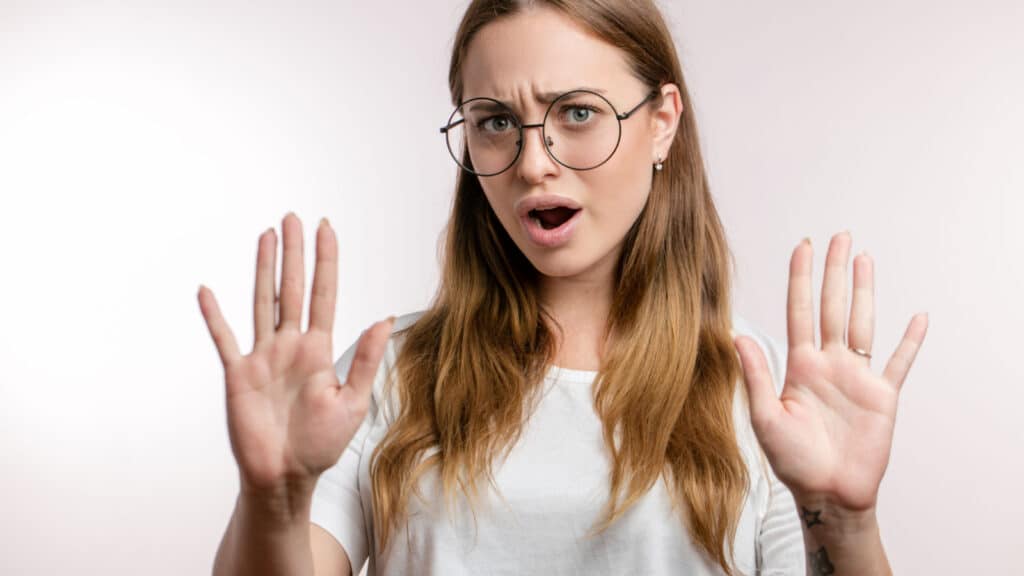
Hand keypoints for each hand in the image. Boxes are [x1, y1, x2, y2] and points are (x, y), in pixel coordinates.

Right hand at [197, 212, 393, 501]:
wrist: (285, 477)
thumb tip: (385, 319)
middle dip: (294, 253)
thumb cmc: (320, 445)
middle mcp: (291, 346)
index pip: (324, 295)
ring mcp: (263, 357)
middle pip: (292, 289)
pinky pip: (225, 338)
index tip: (326, 229)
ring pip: (262, 302)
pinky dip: (215, 315)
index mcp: (319, 350)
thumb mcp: (352, 402)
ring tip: (266, 235)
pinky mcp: (239, 374)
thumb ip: (365, 359)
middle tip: (293, 217)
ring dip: (263, 269)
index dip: (326, 261)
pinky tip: (207, 291)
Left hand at [734, 231, 927, 510]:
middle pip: (833, 306)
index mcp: (799, 365)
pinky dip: (910, 341)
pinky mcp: (882, 396)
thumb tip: (736, 334)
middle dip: (834, 271)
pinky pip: (899, 362)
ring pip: (863, 323)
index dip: (801, 278)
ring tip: (865, 258)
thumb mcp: (766, 418)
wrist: (827, 494)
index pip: (799, 310)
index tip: (802, 246)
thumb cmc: (792, 461)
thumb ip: (756, 375)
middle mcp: (828, 363)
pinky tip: (918, 317)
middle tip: (838, 236)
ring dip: (865, 291)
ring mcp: (856, 377)